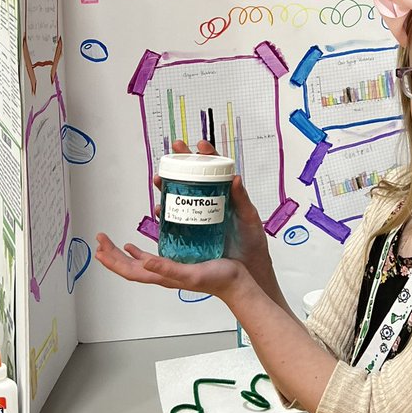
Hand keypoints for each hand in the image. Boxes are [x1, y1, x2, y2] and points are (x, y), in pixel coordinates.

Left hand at [94, 233, 242, 298]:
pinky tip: (136, 246)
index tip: (100, 247)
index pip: (129, 271)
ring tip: (110, 243)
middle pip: (128, 267)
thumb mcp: (190, 274)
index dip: (113, 261)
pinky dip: (138, 252)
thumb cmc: (217, 279)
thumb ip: (167, 268)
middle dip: (112, 254)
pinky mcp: (177, 263)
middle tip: (100, 238)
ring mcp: (168, 270)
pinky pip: (150, 258)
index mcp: (161, 276)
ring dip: (121, 254)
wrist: (235, 282)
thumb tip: (143, 262)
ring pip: (137, 263)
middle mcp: (161, 274)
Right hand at [155, 139, 271, 274]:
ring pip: (180, 195)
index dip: (206, 155)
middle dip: (181, 163)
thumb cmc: (252, 241)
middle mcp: (211, 201)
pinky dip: (165, 212)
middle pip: (193, 177)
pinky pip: (176, 218)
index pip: (215, 169)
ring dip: (167, 186)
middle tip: (173, 153)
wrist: (248, 268)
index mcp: (226, 195)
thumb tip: (236, 178)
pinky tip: (159, 209)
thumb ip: (243, 200)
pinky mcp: (192, 231)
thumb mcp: (249, 218)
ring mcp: (200, 215)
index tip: (199, 145)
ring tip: (159, 180)